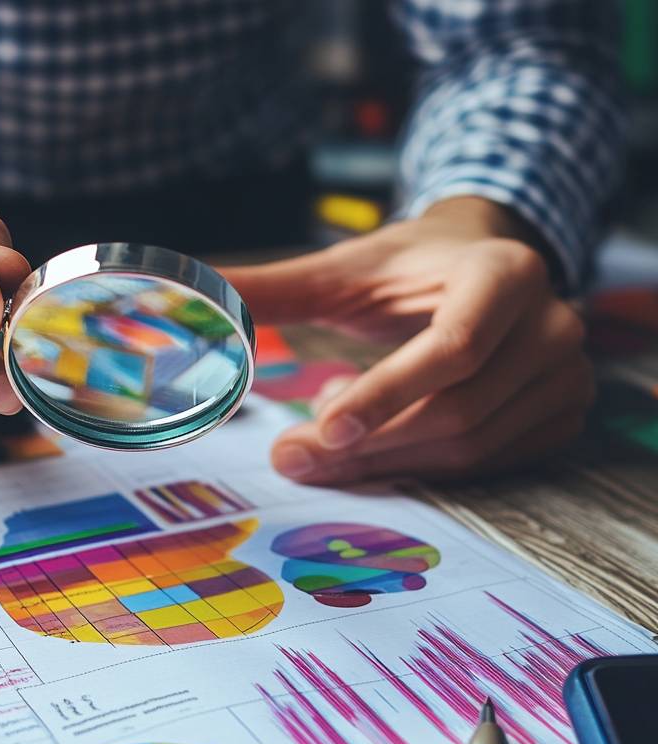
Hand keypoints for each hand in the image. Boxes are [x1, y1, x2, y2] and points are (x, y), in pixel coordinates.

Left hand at [222, 198, 592, 483]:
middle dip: (367, 446)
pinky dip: (422, 466)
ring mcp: (565, 372)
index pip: (450, 349)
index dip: (385, 395)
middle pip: (454, 411)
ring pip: (469, 447)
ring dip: (387, 459)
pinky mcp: (561, 410)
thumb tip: (189, 289)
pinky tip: (381, 443)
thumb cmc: (407, 267)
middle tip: (291, 457)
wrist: (482, 265)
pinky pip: (487, 463)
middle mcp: (551, 323)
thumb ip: (271, 287)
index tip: (322, 429)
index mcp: (503, 274)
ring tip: (331, 436)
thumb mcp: (344, 269)